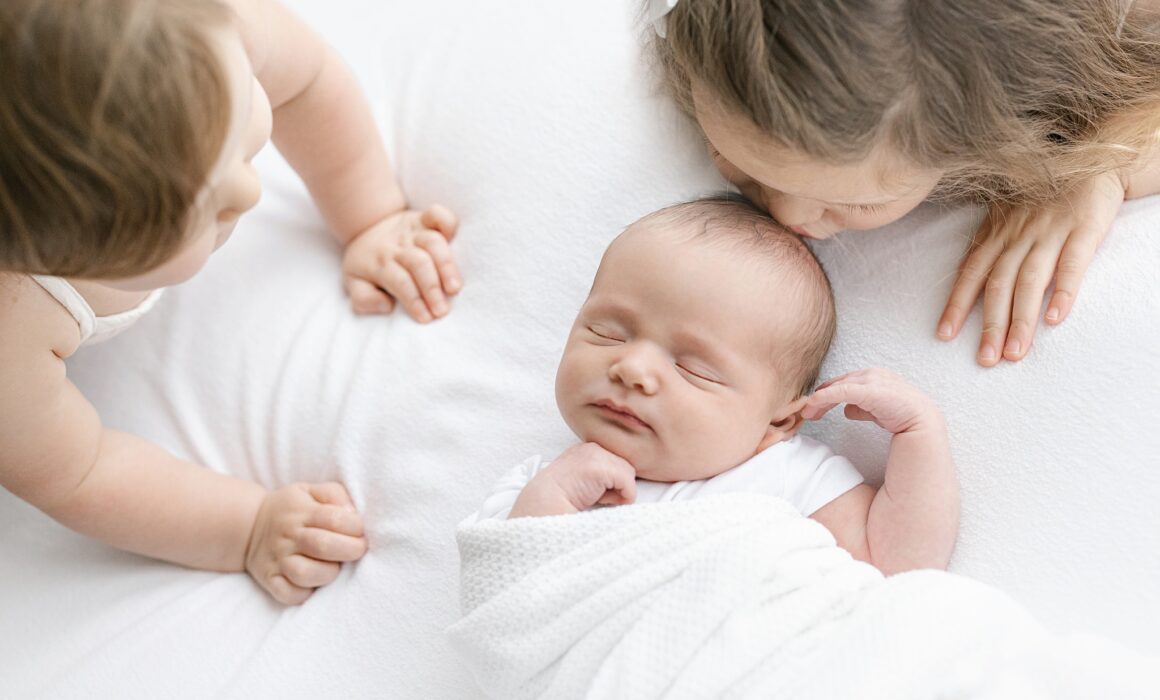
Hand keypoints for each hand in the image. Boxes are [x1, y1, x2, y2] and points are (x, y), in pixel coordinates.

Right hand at [245, 482, 367, 604]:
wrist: (248, 525)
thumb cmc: (291, 509)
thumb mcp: (310, 490)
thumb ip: (334, 494)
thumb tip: (352, 513)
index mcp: (301, 511)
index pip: (334, 518)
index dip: (355, 526)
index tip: (360, 531)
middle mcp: (288, 536)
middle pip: (323, 546)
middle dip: (351, 550)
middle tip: (358, 549)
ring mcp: (277, 560)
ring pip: (305, 574)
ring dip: (328, 573)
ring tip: (334, 566)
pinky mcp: (269, 579)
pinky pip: (289, 594)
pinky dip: (305, 593)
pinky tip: (315, 583)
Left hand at [341, 204, 460, 322]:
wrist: (366, 228)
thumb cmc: (365, 264)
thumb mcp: (353, 283)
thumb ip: (364, 299)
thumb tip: (387, 306)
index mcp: (379, 263)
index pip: (400, 282)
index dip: (414, 300)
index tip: (426, 318)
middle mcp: (397, 245)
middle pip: (419, 263)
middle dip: (431, 288)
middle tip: (442, 310)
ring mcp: (412, 230)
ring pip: (433, 242)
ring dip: (446, 265)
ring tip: (454, 287)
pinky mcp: (424, 219)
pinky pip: (438, 214)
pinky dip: (448, 222)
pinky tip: (454, 239)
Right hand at [510, 443, 636, 517]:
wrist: (542, 506)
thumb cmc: (560, 500)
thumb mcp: (581, 480)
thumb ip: (598, 476)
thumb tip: (623, 485)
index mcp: (585, 450)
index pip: (615, 461)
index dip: (611, 481)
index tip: (596, 494)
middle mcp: (591, 447)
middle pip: (624, 465)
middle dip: (616, 484)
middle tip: (597, 498)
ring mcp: (595, 456)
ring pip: (628, 473)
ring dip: (618, 491)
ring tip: (597, 499)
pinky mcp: (600, 468)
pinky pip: (628, 483)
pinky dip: (623, 497)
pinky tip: (602, 501)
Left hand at [802, 368, 941, 434]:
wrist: (922, 420)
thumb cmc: (902, 414)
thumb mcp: (876, 409)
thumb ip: (861, 407)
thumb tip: (847, 410)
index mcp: (873, 377)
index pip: (843, 383)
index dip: (826, 395)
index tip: (813, 409)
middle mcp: (870, 374)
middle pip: (837, 384)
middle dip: (819, 399)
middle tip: (806, 413)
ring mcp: (870, 379)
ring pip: (836, 388)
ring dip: (819, 400)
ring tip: (808, 414)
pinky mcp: (869, 389)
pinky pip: (841, 392)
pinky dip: (825, 398)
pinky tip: (814, 405)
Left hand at [937, 172, 1124, 366]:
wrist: (1090, 157)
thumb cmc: (1042, 192)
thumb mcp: (1006, 214)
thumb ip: (991, 246)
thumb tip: (969, 285)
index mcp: (997, 232)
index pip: (970, 272)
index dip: (956, 304)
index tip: (943, 334)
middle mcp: (1018, 233)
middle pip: (998, 284)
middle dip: (990, 325)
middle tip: (986, 359)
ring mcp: (1051, 230)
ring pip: (1030, 281)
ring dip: (1021, 319)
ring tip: (1015, 353)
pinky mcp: (1083, 228)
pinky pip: (1071, 264)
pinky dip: (1063, 291)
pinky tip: (1055, 319)